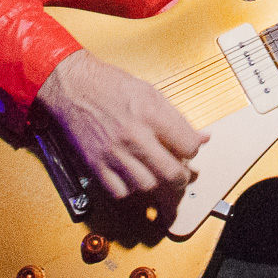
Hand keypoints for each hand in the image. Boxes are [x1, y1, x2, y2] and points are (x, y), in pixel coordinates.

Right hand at [35, 50, 208, 200]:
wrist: (74, 87)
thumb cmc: (110, 85)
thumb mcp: (150, 92)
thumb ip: (177, 118)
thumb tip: (202, 137)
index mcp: (150, 114)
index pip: (188, 146)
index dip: (193, 149)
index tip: (188, 149)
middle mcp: (133, 136)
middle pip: (171, 173)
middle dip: (182, 176)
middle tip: (180, 172)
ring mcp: (113, 152)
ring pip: (147, 186)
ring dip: (155, 182)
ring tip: (154, 171)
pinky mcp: (96, 163)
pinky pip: (120, 191)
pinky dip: (129, 189)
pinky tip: (131, 176)